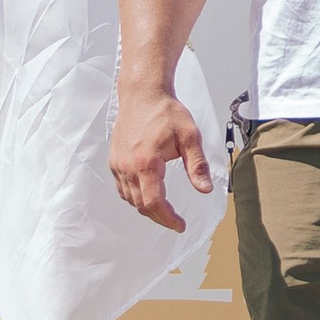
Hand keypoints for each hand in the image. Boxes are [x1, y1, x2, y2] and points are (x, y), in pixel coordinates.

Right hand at [109, 83, 209, 232]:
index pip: (154, 203)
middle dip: (159, 217)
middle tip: (175, 221)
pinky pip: (122, 188)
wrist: (142, 93)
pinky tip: (148, 194)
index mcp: (146, 162)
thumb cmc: (166, 111)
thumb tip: (205, 189)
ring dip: (147, 208)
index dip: (168, 219)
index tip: (180, 225)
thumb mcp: (190, 136)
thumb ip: (197, 165)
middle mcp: (127, 166)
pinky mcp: (114, 160)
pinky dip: (135, 197)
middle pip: (141, 205)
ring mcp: (118, 164)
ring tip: (164, 210)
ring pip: (130, 199)